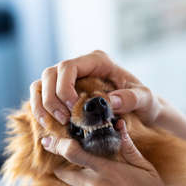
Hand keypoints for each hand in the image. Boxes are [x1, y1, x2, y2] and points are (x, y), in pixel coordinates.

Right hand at [30, 50, 161, 126]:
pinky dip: (40, 109)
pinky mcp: (64, 92)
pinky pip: (42, 95)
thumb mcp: (145, 100)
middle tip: (65, 120)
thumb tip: (109, 101)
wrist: (143, 109)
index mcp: (98, 61)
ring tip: (56, 124)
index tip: (73, 109)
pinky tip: (49, 124)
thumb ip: (131, 98)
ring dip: (42, 105)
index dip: (64, 88)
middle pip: (50, 74)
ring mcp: (70, 78)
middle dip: (52, 99)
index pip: (68, 67)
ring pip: (41, 83)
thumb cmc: (145, 102)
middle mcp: (81, 66)